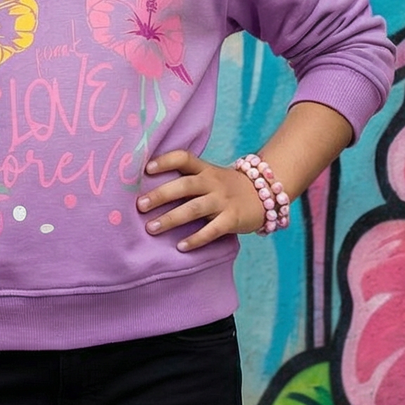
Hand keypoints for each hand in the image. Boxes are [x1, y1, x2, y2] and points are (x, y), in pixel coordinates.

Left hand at [137, 150, 266, 250]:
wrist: (265, 194)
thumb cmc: (225, 188)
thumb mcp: (209, 176)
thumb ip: (186, 179)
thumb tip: (148, 189)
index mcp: (204, 169)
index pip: (184, 158)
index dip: (165, 161)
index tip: (146, 168)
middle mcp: (212, 182)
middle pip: (185, 185)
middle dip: (161, 195)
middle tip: (140, 205)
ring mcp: (223, 200)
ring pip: (195, 208)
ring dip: (172, 218)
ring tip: (151, 228)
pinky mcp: (232, 219)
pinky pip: (213, 230)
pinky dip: (197, 239)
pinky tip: (181, 246)